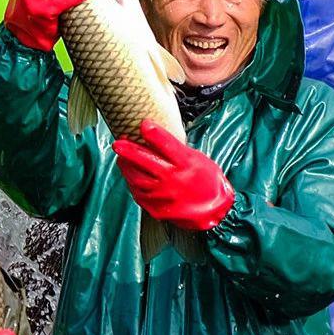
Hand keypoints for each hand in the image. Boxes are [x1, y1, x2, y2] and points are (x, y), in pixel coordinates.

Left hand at [114, 124, 234, 232]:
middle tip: (118, 143)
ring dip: (126, 167)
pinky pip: (138, 194)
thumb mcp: (197, 159)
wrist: (216, 210)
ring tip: (121, 158)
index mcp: (186, 164)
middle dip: (129, 150)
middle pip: (145, 161)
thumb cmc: (206, 181)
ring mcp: (164, 196)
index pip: (167, 145)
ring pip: (137, 178)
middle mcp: (174, 180)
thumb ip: (176, 149)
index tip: (143, 124)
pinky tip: (130, 175)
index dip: (154, 133)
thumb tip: (154, 136)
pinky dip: (132, 183)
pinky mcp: (157, 209)